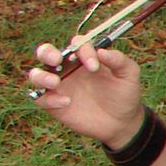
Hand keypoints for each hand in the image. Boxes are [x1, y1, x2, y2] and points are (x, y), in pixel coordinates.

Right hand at [26, 39, 146, 147]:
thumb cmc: (124, 94)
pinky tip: (66, 103)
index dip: (83, 50)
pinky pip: (40, 98)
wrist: (121, 122)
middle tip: (56, 60)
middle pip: (45, 52)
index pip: (77, 44)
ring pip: (36, 75)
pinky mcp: (53, 103)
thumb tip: (102, 51)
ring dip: (40, 76)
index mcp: (85, 58)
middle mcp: (68, 68)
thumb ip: (119, 60)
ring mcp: (59, 86)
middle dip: (46, 52)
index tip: (94, 66)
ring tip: (56, 83)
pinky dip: (48, 99)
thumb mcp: (129, 75)